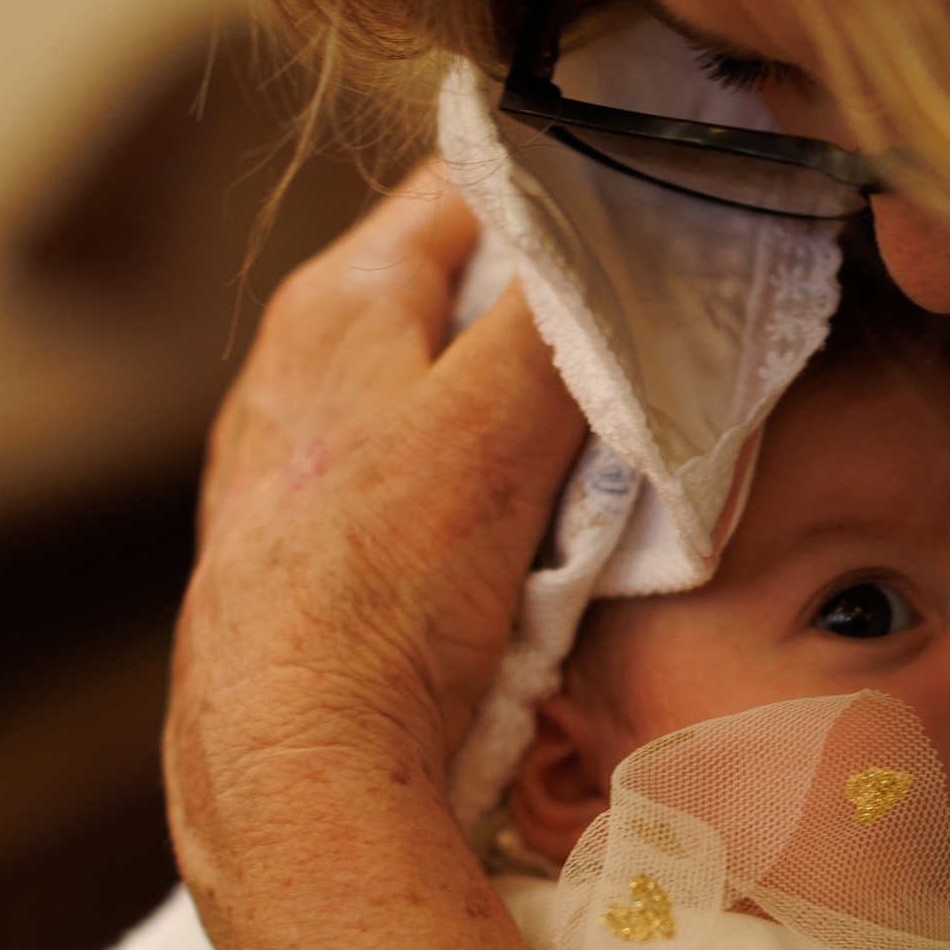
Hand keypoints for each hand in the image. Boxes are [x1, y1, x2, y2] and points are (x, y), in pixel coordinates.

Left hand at [166, 162, 584, 926]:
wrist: (294, 762)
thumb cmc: (383, 582)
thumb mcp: (498, 419)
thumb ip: (560, 312)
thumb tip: (621, 224)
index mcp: (338, 300)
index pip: (470, 188)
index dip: (566, 197)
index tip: (654, 229)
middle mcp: (299, 365)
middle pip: (459, 297)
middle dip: (552, 323)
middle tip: (647, 358)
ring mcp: (296, 464)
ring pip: (443, 399)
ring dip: (522, 423)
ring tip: (594, 469)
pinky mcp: (308, 554)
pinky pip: (421, 491)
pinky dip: (480, 500)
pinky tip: (520, 554)